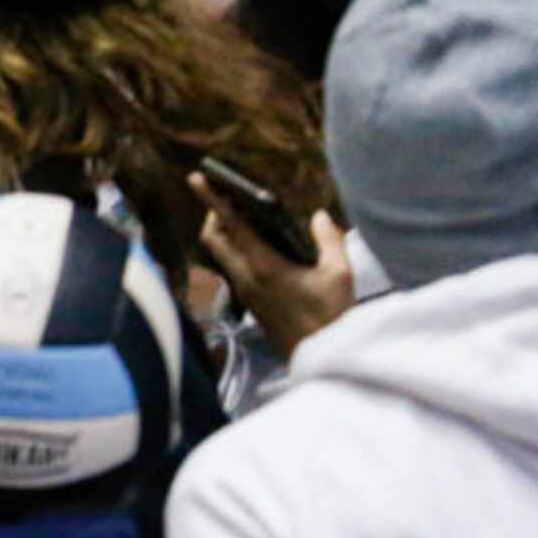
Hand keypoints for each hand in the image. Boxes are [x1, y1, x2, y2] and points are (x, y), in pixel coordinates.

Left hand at [192, 173, 352, 362]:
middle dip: (215, 214)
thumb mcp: (340, 275)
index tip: (197, 178)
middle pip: (213, 238)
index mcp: (262, 265)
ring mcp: (245, 292)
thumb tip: (319, 216)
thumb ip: (329, 240)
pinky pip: (231, 268)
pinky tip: (259, 247)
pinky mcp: (250, 303)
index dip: (211, 198)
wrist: (322, 359)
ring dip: (224, 233)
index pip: (229, 225)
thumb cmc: (330, 317)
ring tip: (247, 218)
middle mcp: (245, 277)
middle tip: (232, 198)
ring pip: (220, 254)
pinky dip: (235, 250)